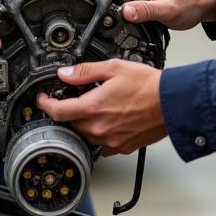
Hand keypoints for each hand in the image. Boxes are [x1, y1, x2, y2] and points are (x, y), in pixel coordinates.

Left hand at [36, 59, 165, 154]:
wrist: (172, 103)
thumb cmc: (148, 85)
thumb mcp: (113, 68)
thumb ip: (85, 72)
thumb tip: (65, 74)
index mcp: (93, 107)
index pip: (58, 111)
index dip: (46, 104)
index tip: (43, 100)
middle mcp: (99, 128)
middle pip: (71, 123)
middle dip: (69, 111)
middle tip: (77, 98)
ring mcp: (111, 140)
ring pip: (86, 135)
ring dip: (85, 122)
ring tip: (97, 107)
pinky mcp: (123, 147)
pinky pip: (103, 145)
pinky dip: (101, 134)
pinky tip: (110, 121)